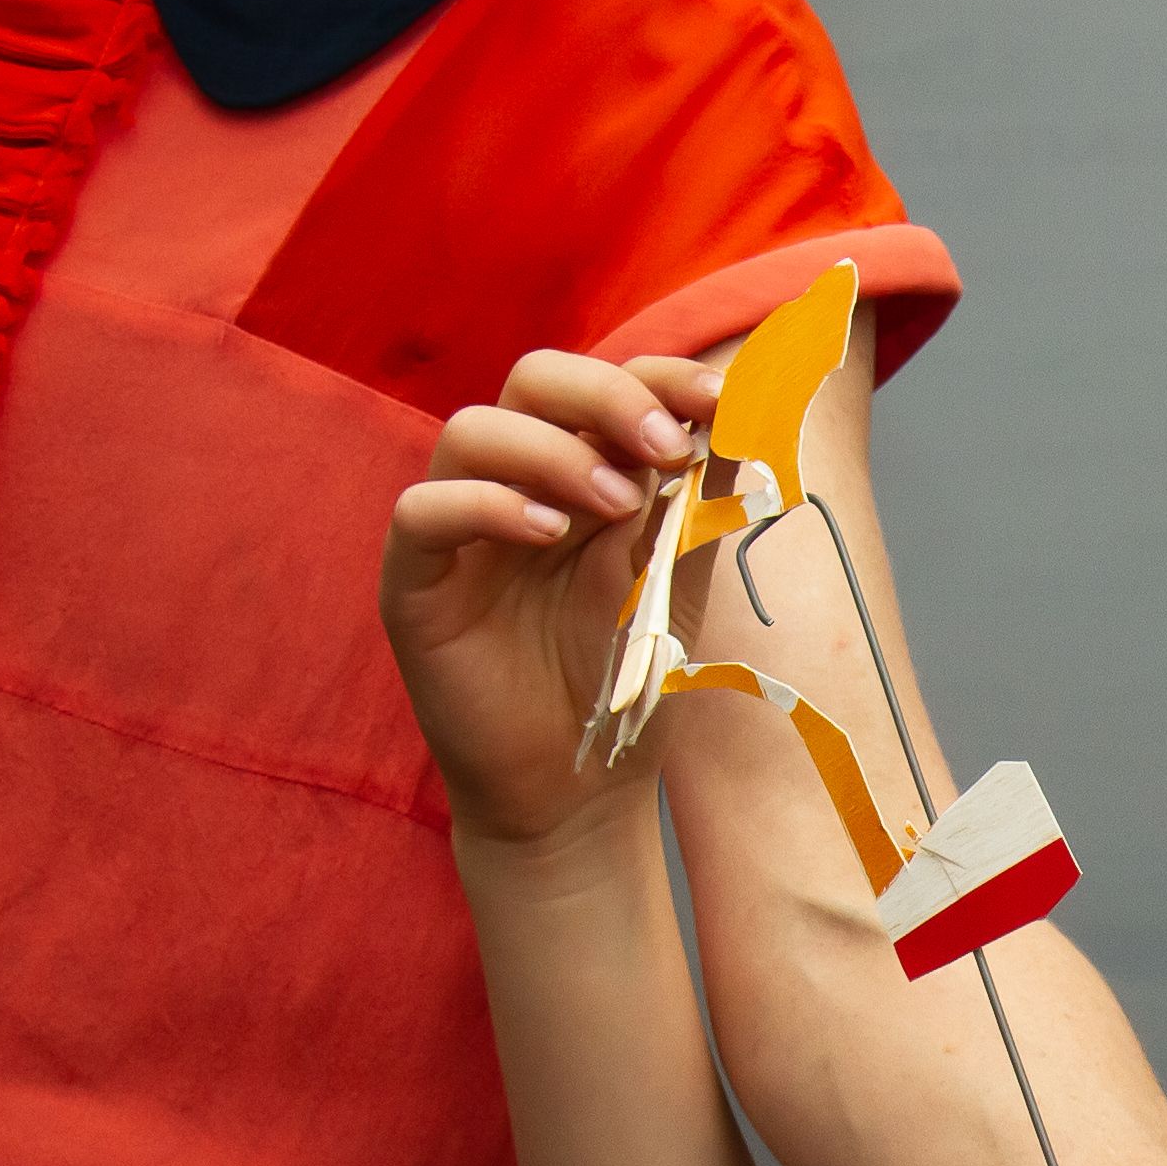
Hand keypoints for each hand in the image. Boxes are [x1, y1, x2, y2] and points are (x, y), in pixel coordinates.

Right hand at [381, 350, 724, 847]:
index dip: (659, 376)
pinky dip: (486, 505)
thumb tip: (751, 417)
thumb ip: (705, 502)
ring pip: (472, 432)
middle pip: (533, 381)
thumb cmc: (625, 679)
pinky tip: (547, 534)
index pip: (605, 383)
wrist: (580, 789)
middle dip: (606, 398)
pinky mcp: (416, 581)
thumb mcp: (682, 581)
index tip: (718, 400)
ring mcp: (460, 527)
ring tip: (616, 508)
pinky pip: (423, 511)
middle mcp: (516, 483)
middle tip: (665, 447)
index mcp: (581, 470)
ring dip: (553, 452)